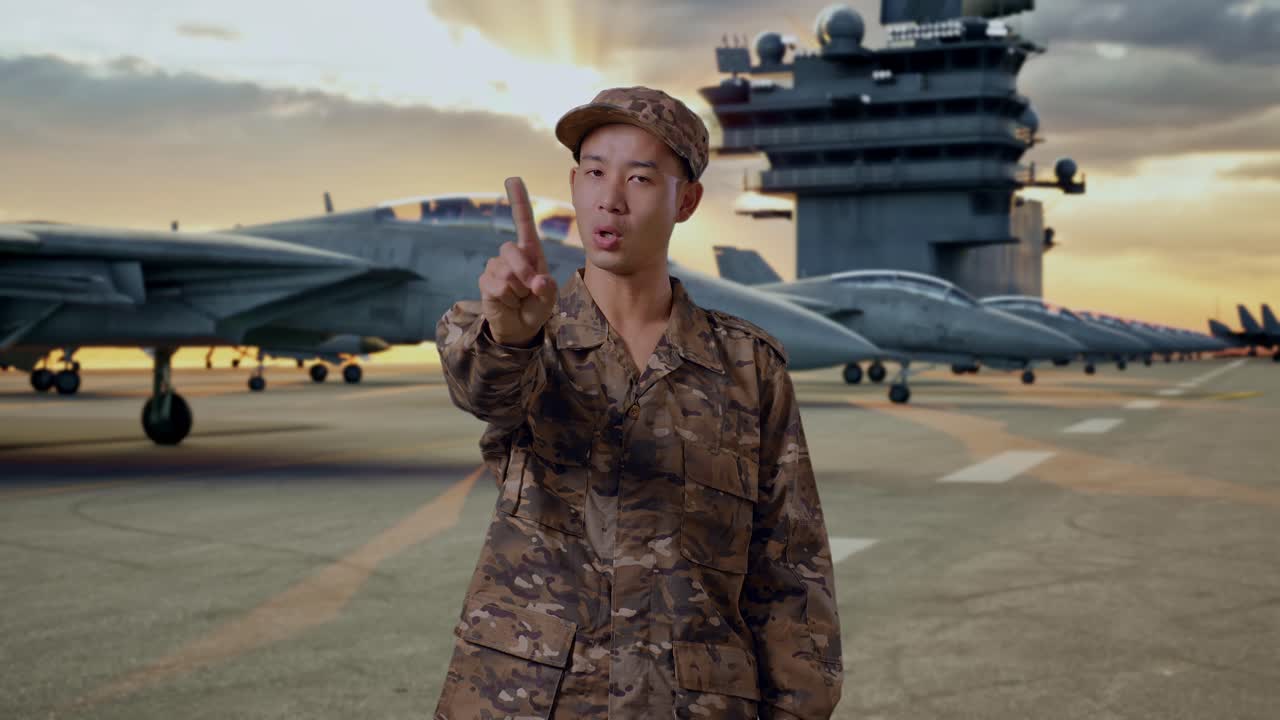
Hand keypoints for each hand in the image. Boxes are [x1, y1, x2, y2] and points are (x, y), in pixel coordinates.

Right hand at [479, 177, 558, 346]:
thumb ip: (547, 289)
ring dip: (518, 291)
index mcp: (530, 251)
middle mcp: (511, 254)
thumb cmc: (537, 306)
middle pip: (513, 250)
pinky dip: (508, 298)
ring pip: (507, 273)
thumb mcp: (549, 298)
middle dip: (525, 273)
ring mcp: (496, 266)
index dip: (518, 200)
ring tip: (520, 298)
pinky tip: (508, 302)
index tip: (512, 179)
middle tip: (532, 290)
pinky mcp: (485, 281)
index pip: (523, 221)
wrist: (521, 326)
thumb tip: (538, 281)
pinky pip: (498, 287)